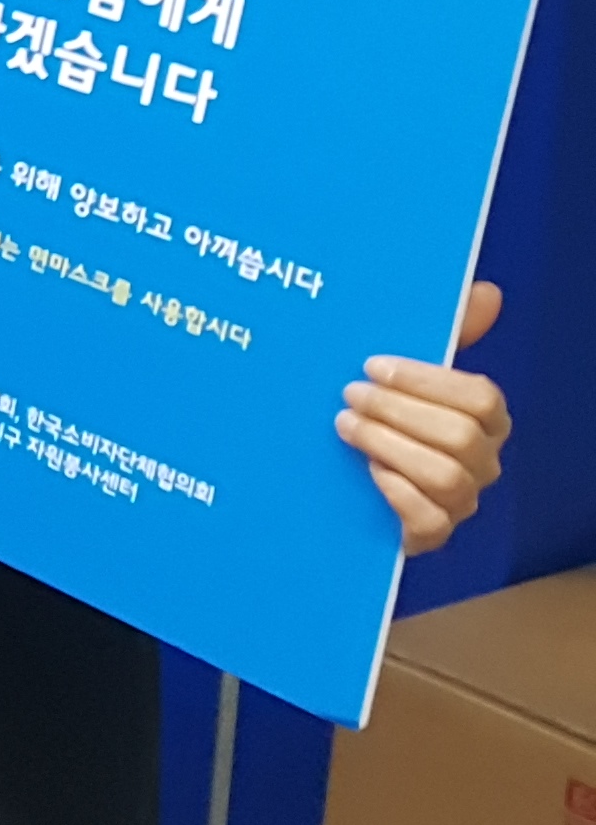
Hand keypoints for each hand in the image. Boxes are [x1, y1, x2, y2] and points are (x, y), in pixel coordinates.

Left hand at [343, 280, 510, 552]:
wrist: (340, 473)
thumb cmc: (382, 411)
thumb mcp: (403, 370)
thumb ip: (445, 333)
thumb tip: (484, 291)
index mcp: (484, 417)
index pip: (481, 396)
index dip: (424, 379)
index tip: (371, 364)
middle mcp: (481, 460)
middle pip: (461, 436)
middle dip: (397, 410)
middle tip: (349, 394)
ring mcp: (460, 500)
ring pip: (446, 476)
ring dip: (388, 445)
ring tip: (345, 426)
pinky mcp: (431, 533)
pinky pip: (429, 519)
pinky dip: (395, 492)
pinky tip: (367, 473)